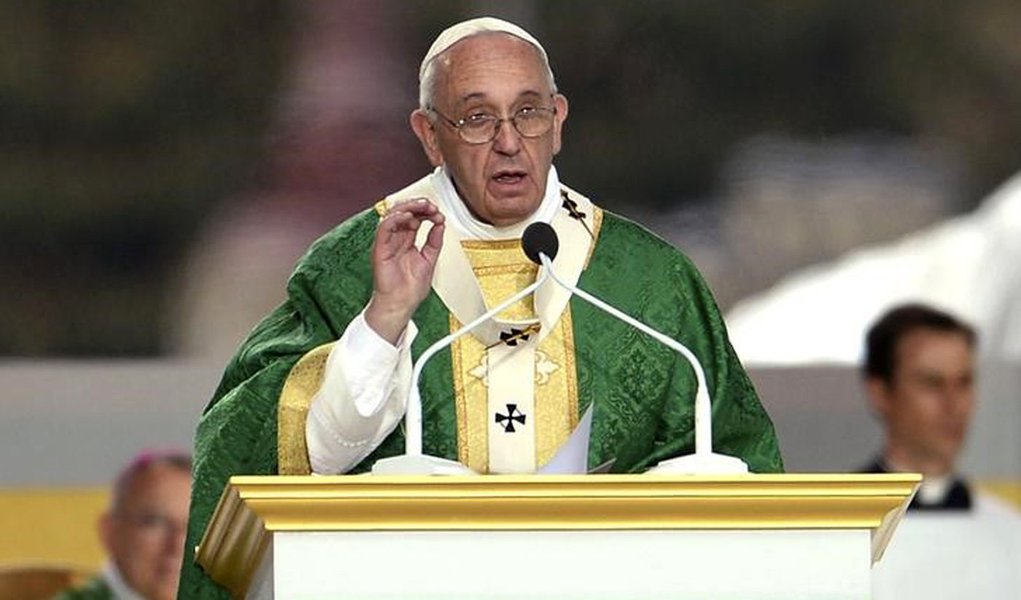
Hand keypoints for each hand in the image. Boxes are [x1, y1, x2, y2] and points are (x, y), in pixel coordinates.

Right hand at [365, 198, 444, 343]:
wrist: (401, 305)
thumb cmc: (410, 289)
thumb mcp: (430, 260)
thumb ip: (434, 242)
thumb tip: (440, 225)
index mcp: (407, 241)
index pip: (415, 217)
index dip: (426, 211)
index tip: (438, 212)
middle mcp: (396, 239)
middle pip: (404, 212)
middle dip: (418, 205)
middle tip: (431, 205)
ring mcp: (387, 243)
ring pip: (393, 215)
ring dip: (409, 207)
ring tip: (422, 207)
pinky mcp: (380, 249)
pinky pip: (384, 228)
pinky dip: (395, 218)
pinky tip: (407, 215)